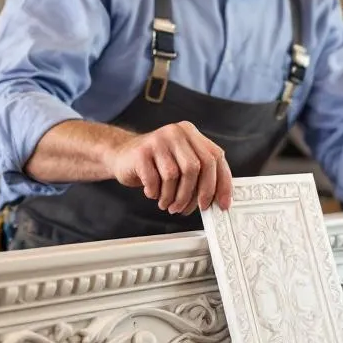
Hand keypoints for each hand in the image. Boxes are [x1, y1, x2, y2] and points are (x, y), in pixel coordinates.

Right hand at [107, 121, 232, 213]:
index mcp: (191, 133)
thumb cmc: (156, 164)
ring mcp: (158, 140)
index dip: (221, 183)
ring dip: (172, 197)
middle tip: (188, 209)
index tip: (221, 204)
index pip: (215, 157)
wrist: (121, 156)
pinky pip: (154, 180)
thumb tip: (218, 199)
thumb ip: (201, 174)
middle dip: (195, 194)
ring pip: (175, 175)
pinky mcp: (141, 152)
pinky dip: (155, 193)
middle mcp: (176, 133)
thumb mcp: (181, 162)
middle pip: (196, 167)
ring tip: (168, 204)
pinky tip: (153, 193)